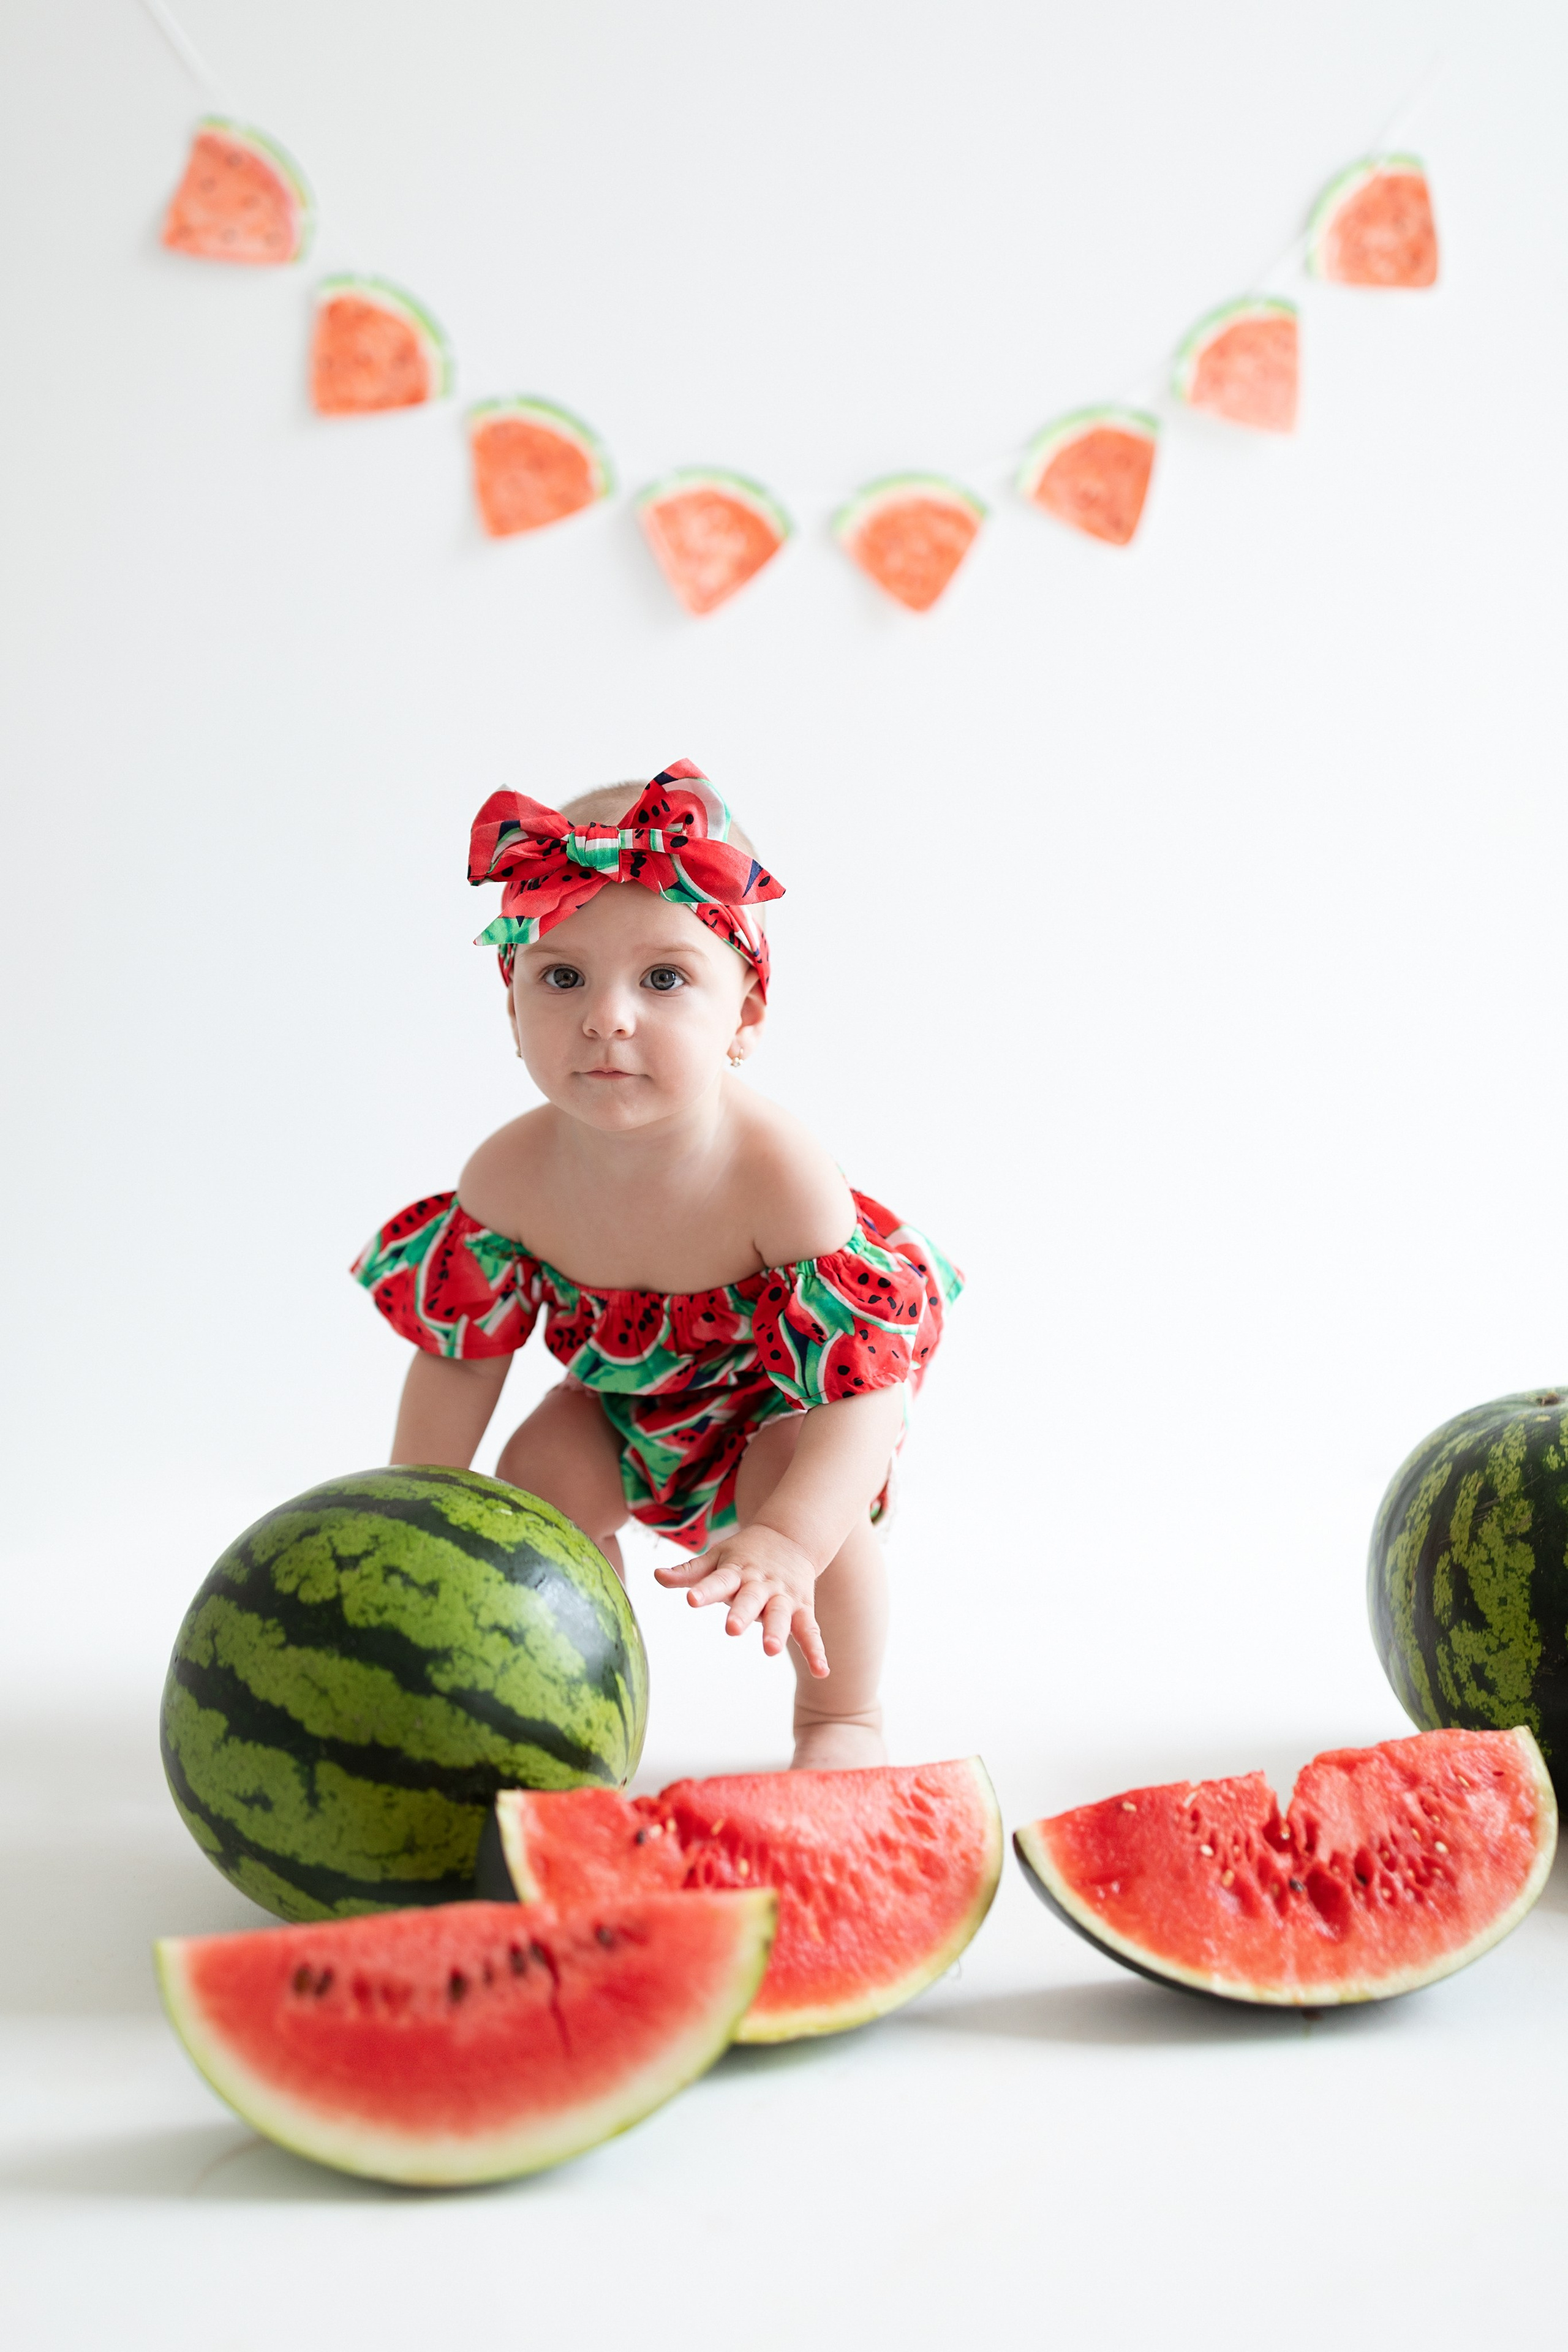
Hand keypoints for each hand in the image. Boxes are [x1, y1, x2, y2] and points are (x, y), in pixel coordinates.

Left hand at [655, 1524, 828, 1676]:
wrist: (791, 1537)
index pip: (717, 1581)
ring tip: (771, 1650)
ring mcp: (783, 1597)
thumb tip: (657, 1576)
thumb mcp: (717, 1558)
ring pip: (780, 1615)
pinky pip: (810, 1631)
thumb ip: (689, 1572)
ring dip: (777, 1632)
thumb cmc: (745, 1554)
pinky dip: (816, 1651)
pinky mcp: (802, 1609)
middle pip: (750, 1600)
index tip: (691, 1599)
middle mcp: (760, 1585)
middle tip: (732, 1629)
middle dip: (742, 1614)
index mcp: (736, 1572)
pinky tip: (821, 1672)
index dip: (704, 1590)